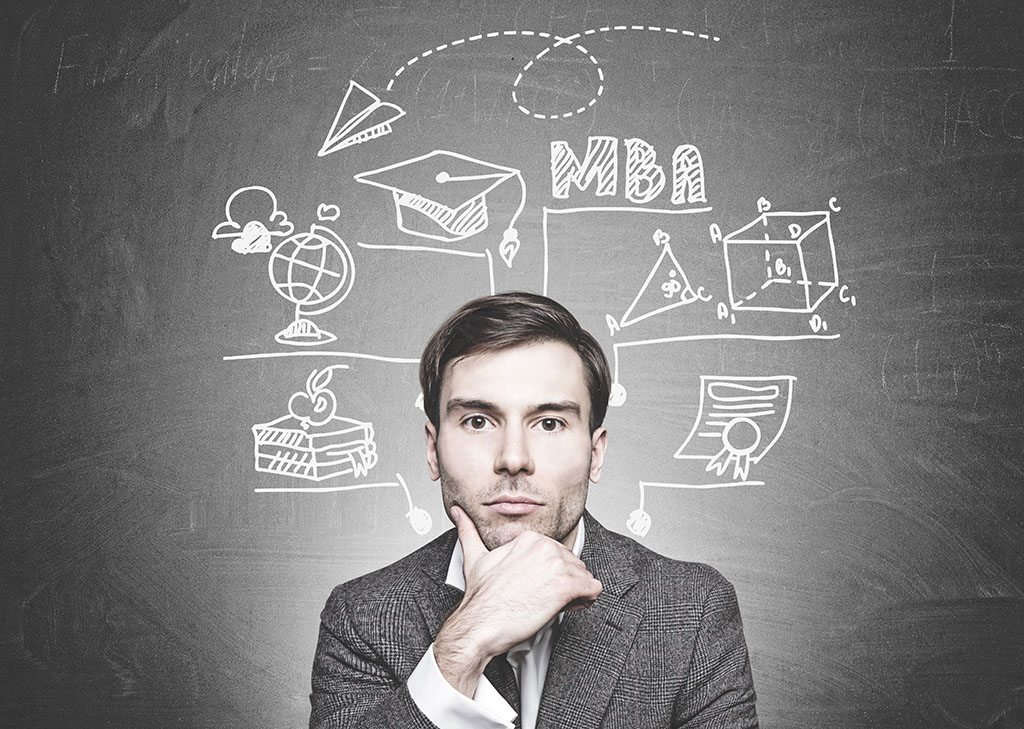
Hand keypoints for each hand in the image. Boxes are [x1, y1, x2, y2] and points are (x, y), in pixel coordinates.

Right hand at [432, 506, 601, 696]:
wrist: (480, 624)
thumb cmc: (481, 598)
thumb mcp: (474, 557)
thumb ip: (468, 531)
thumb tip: (459, 514)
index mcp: (530, 539)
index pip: (558, 553)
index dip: (551, 574)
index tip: (540, 587)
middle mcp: (545, 547)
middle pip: (573, 565)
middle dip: (564, 583)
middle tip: (545, 598)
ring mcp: (556, 565)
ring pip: (584, 577)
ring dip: (574, 594)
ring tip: (553, 604)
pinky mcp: (566, 586)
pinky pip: (593, 589)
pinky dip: (585, 600)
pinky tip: (567, 607)